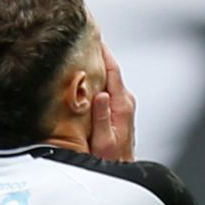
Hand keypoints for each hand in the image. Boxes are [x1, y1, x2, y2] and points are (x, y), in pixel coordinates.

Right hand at [89, 42, 135, 161]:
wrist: (119, 169)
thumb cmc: (111, 160)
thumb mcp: (103, 141)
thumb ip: (101, 117)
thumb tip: (100, 95)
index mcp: (122, 105)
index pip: (112, 69)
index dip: (103, 51)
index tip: (93, 35)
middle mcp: (124, 102)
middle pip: (109, 70)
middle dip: (96, 55)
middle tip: (79, 39)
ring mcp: (122, 104)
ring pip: (107, 78)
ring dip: (95, 68)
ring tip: (79, 54)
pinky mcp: (118, 108)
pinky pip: (106, 87)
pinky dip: (96, 80)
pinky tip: (85, 77)